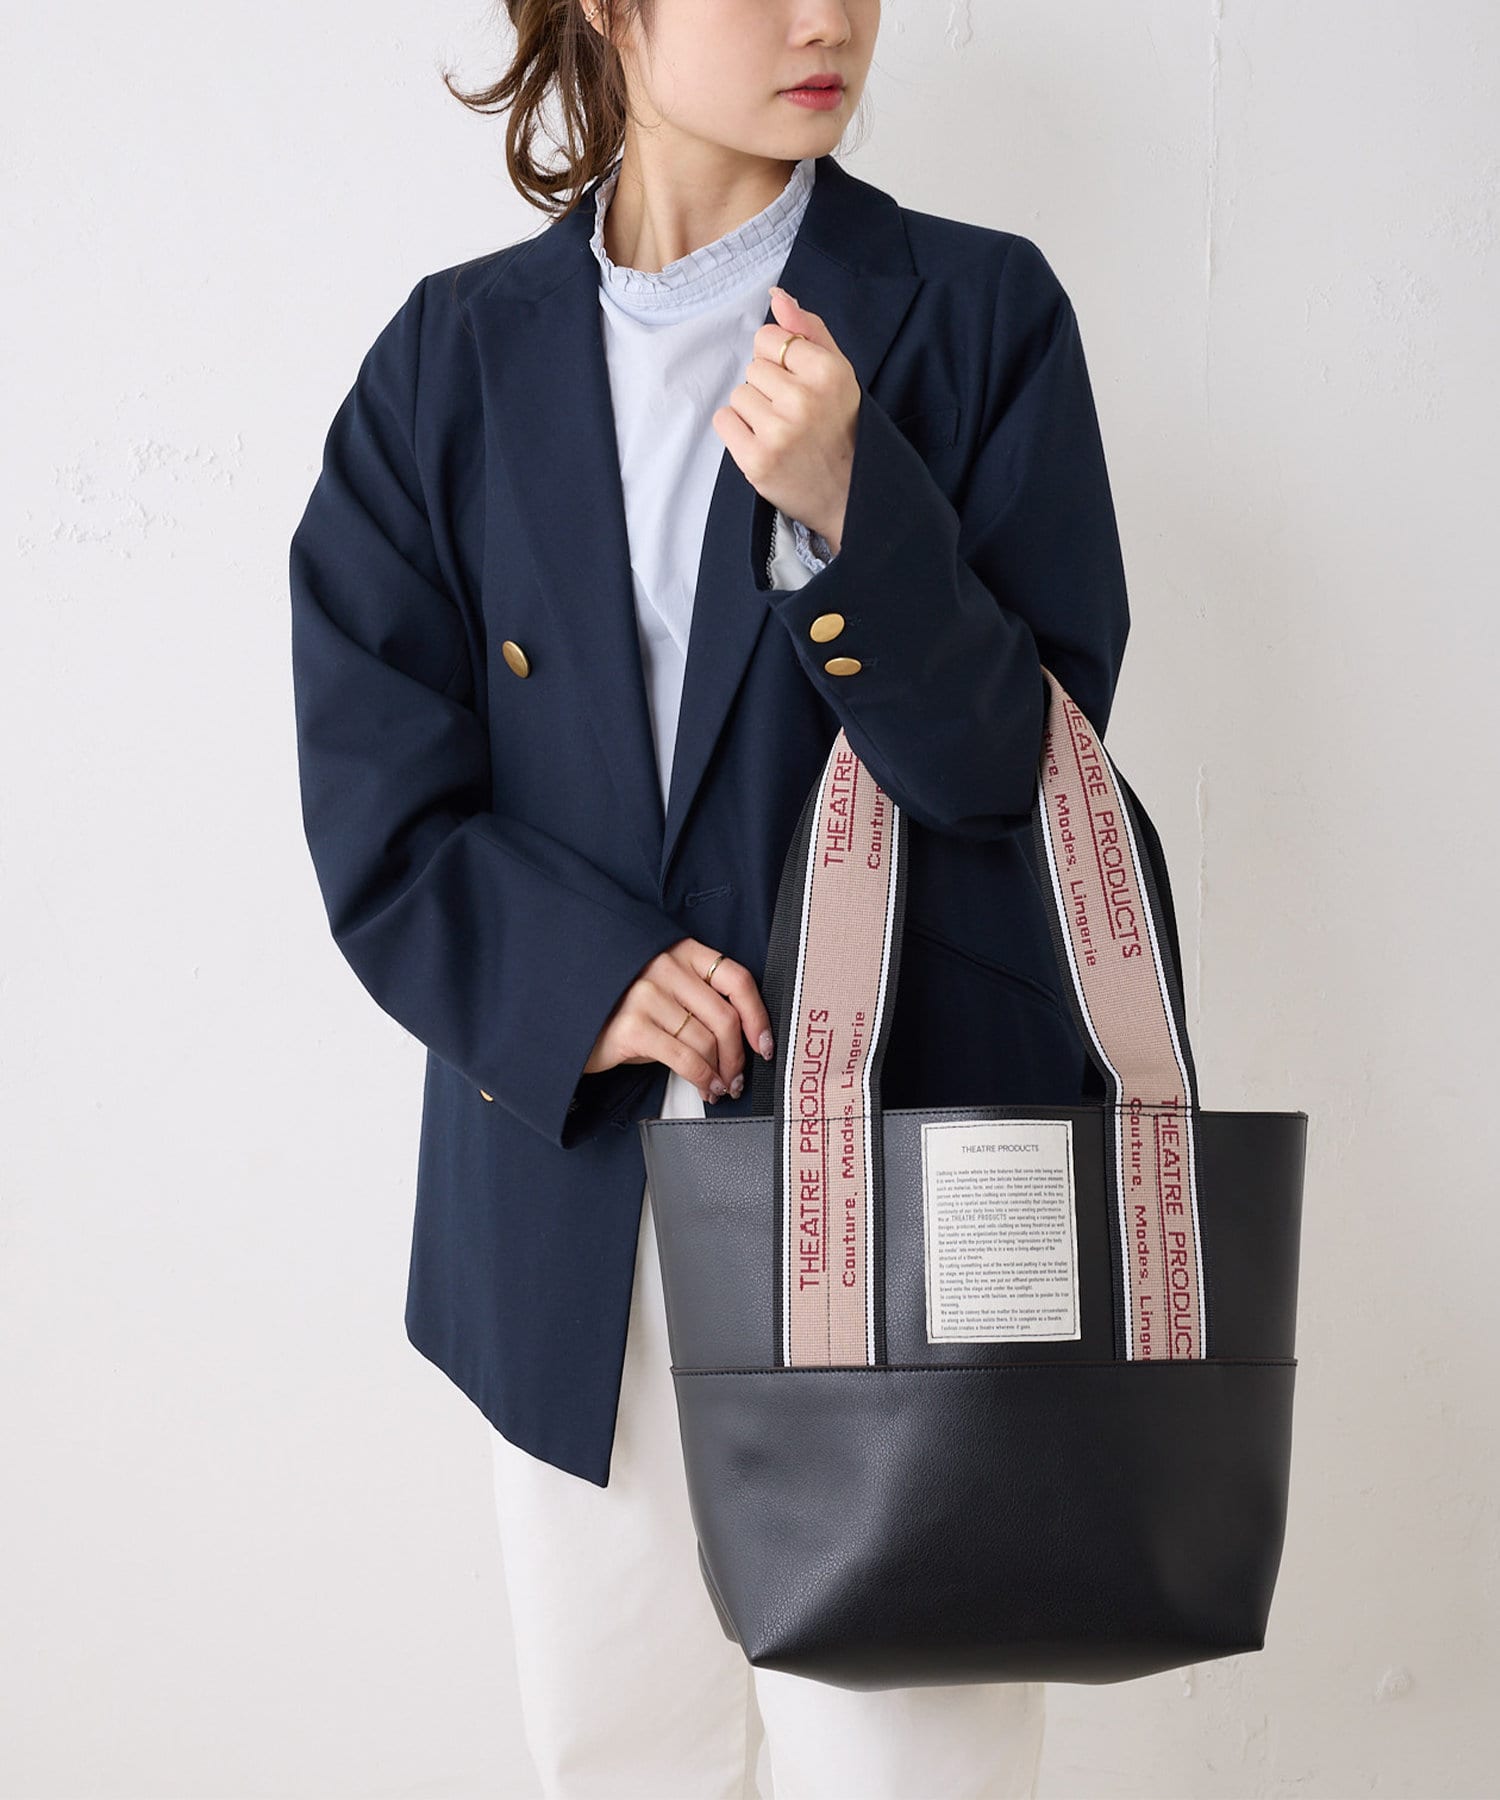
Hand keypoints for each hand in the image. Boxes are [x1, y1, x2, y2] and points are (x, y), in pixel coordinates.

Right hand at [583, 938, 775, 1106]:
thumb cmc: (618, 1008)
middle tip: (737, 1078)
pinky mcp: (632, 1026)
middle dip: (738, 1056)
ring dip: (720, 1073)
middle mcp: (664, 967)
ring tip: (718, 1087)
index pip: (737, 979)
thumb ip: (697, 1001)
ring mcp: (647, 994)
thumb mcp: (662, 992)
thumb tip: (740, 1041)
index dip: (759, 1016)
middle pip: (725, 1016)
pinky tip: (704, 1087)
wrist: (567, 1019)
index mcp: (680, 952)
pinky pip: (685, 1058)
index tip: (765, 1044)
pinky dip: (702, 1078)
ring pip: (707, 1041)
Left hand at [712, 285, 859, 555]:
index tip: (799, 384)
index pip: (769, 338)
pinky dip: (737, 432)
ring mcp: (778, 432)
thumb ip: (809, 331)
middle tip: (794, 415)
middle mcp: (804, 400)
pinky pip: (724, 421)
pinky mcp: (756, 460)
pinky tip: (763, 444)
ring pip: (739, 394)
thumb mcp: (838, 373)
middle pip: (752, 367)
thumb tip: (777, 296)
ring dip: (754, 411)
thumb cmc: (840, 428)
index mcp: (828, 372)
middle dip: (768, 388)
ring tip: (781, 432)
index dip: (780, 360)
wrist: (848, 495)